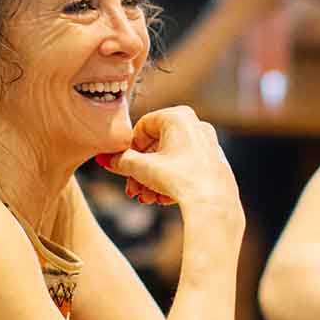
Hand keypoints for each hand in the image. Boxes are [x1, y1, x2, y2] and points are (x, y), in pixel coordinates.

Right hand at [98, 107, 242, 226]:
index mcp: (178, 116)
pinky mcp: (214, 162)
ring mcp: (207, 144)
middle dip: (140, 171)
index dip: (129, 149)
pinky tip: (163, 199)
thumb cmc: (179, 178)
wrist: (213, 203)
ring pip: (170, 159)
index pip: (143, 126)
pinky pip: (185, 167)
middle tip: (132, 189)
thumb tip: (104, 159)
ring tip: (146, 198)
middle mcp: (196, 125)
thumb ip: (120, 161)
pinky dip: (171, 181)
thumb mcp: (141, 168)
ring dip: (153, 179)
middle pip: (156, 146)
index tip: (122, 165)